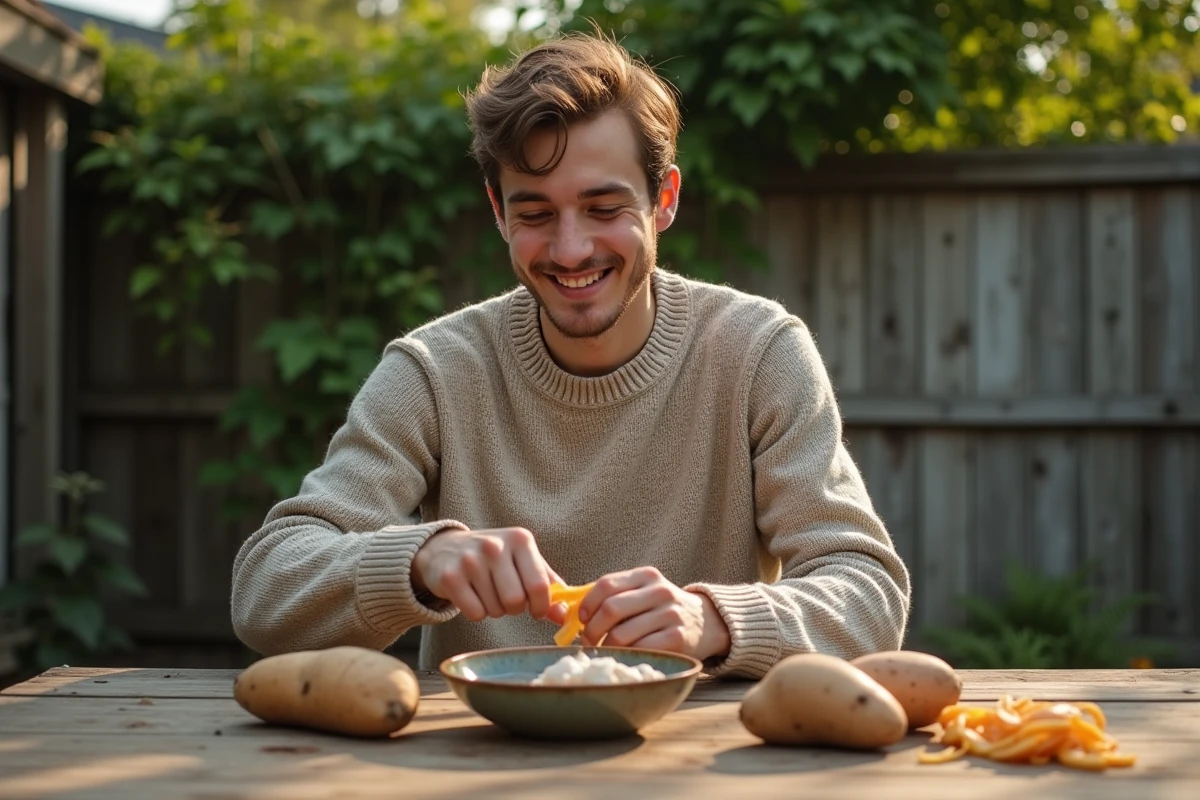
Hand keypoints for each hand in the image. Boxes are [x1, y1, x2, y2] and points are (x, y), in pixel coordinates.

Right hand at [412, 527, 564, 622]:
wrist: (445, 549)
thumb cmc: (494, 559)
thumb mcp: (523, 561)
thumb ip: (547, 585)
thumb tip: (564, 615)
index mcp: (520, 539)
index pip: (539, 585)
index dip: (541, 606)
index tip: (537, 610)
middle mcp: (495, 545)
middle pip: (516, 601)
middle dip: (514, 609)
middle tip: (506, 599)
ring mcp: (470, 560)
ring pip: (495, 609)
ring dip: (495, 610)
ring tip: (487, 592)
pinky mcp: (450, 577)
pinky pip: (475, 613)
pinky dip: (476, 613)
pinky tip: (471, 595)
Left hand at [576, 566, 730, 660]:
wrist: (706, 623)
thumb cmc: (662, 609)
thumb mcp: (643, 593)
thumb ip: (614, 596)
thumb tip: (570, 610)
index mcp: (646, 576)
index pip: (606, 585)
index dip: (587, 604)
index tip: (581, 619)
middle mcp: (660, 591)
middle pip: (611, 609)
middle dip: (592, 630)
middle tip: (587, 642)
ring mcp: (670, 614)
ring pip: (622, 635)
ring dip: (606, 647)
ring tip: (605, 651)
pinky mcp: (678, 639)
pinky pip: (640, 650)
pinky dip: (626, 656)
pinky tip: (625, 656)